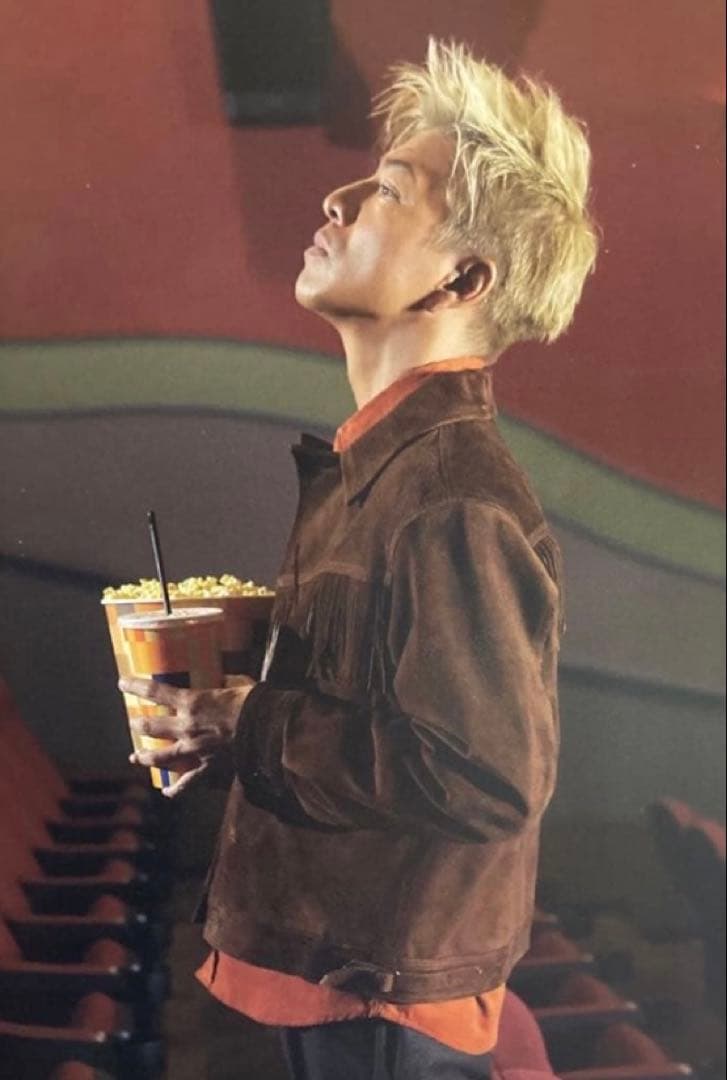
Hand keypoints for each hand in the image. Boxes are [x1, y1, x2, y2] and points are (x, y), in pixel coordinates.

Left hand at [118, 676, 256, 796]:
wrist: (269, 731)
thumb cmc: (255, 703)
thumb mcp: (239, 683)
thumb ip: (226, 682)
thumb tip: (225, 679)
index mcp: (192, 702)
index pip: (155, 692)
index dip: (135, 687)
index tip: (122, 684)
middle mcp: (186, 727)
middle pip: (151, 727)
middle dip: (139, 725)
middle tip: (133, 724)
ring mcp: (194, 751)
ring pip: (160, 757)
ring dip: (145, 756)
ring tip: (135, 757)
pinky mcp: (206, 769)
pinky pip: (186, 784)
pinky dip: (175, 790)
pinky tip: (167, 793)